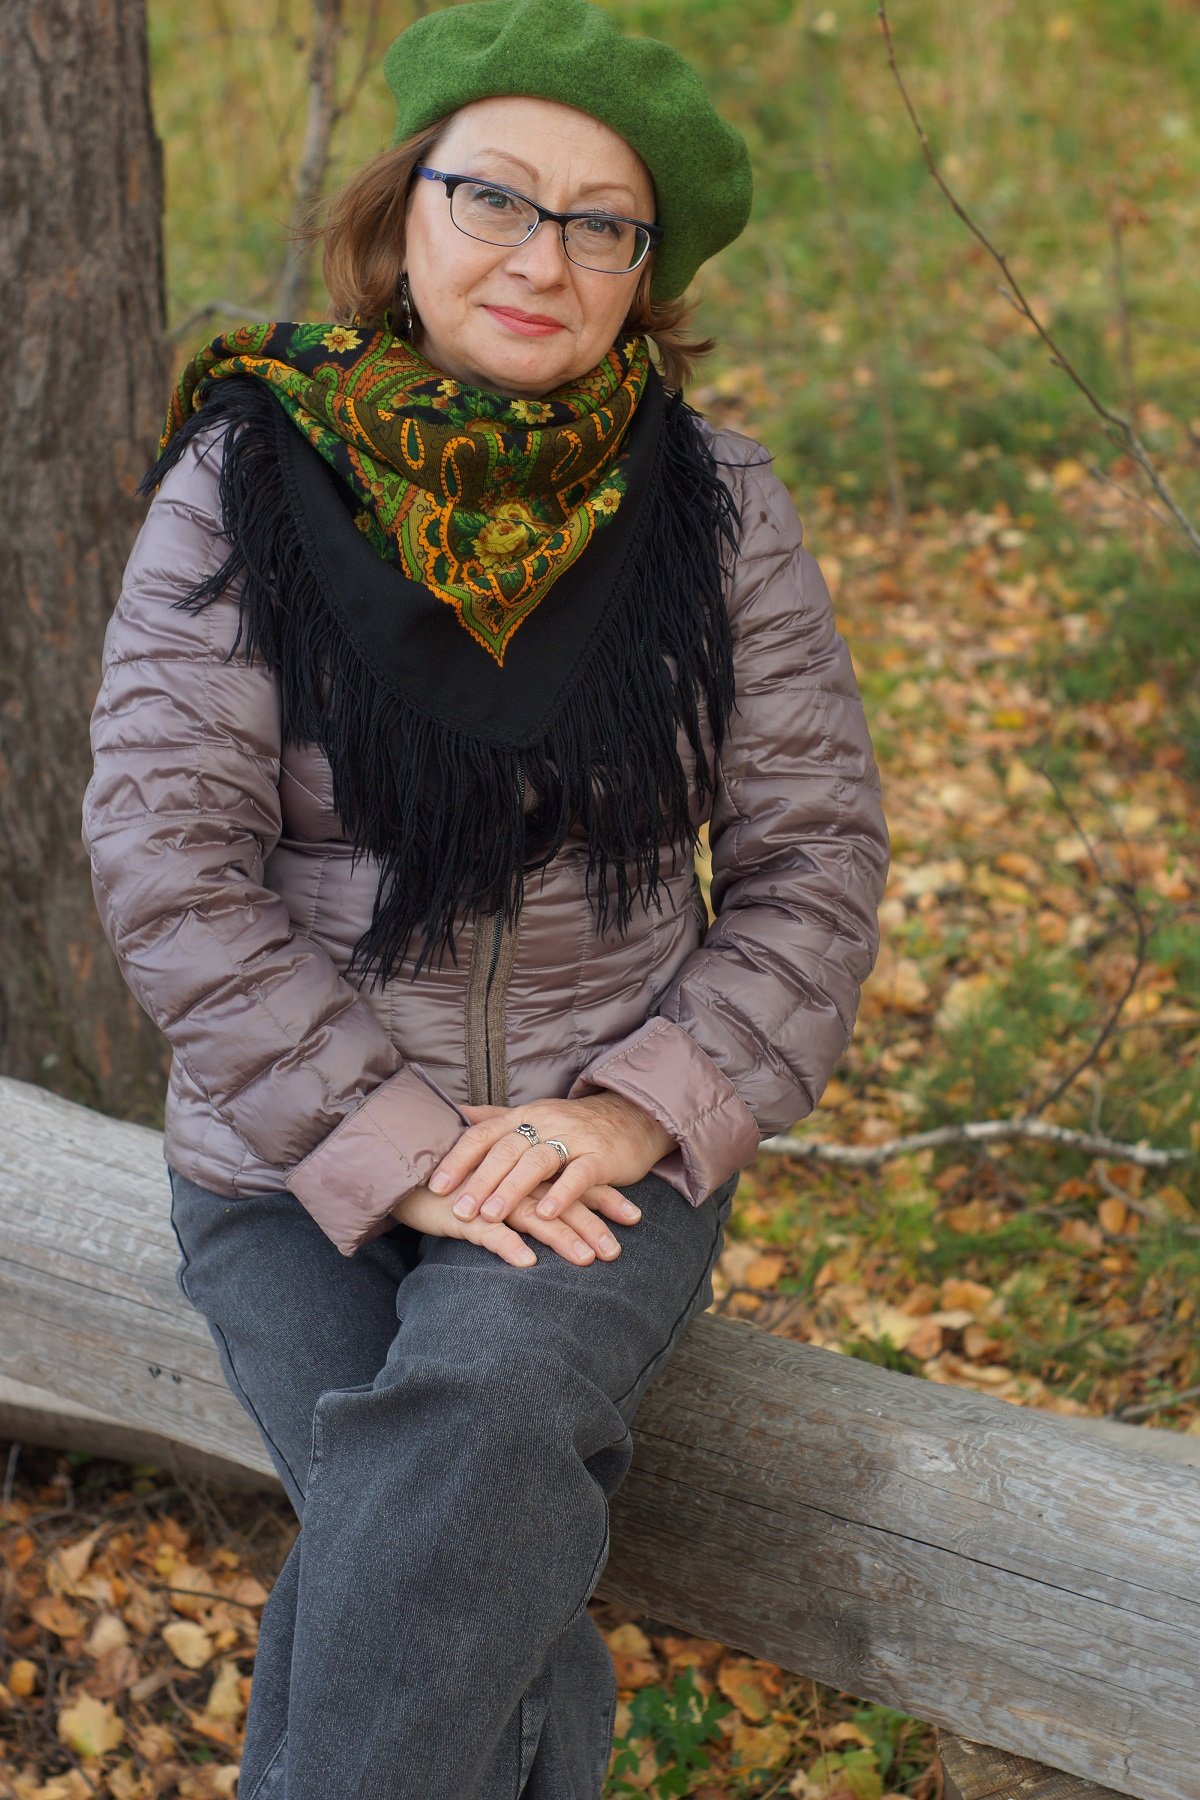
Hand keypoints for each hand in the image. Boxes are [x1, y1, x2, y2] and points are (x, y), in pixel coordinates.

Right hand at [390, 1180, 628, 1269]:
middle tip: (616, 1252)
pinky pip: (488, 1232)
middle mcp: (516, 1184)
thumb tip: (560, 1210)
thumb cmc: (459, 1180)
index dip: (605, 1198)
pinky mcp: (463, 1214)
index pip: (574, 1182)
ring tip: (586, 1260)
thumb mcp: (502, 1185)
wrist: (408, 1172)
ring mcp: (491, 1198)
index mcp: (528, 1174)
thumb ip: (531, 1192)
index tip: (635, 1217)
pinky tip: (527, 1262)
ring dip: (560, 1238)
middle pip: (561, 1203)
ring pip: (532, 1217)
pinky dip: (507, 1245)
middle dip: (591, 1227)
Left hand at [426, 1093, 674, 1228]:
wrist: (633, 1116)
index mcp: (524, 1116)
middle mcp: (545, 1123)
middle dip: (480, 1180)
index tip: (435, 1185)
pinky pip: (579, 1175)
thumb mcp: (533, 1116)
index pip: (484, 1133)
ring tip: (491, 1216)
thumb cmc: (575, 1125)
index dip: (458, 1158)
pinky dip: (560, 1194)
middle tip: (459, 1210)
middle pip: (506, 1149)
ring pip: (537, 1161)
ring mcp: (574, 1139)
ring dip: (511, 1189)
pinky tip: (544, 1214)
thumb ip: (495, 1118)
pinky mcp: (601, 1157)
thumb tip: (455, 1115)